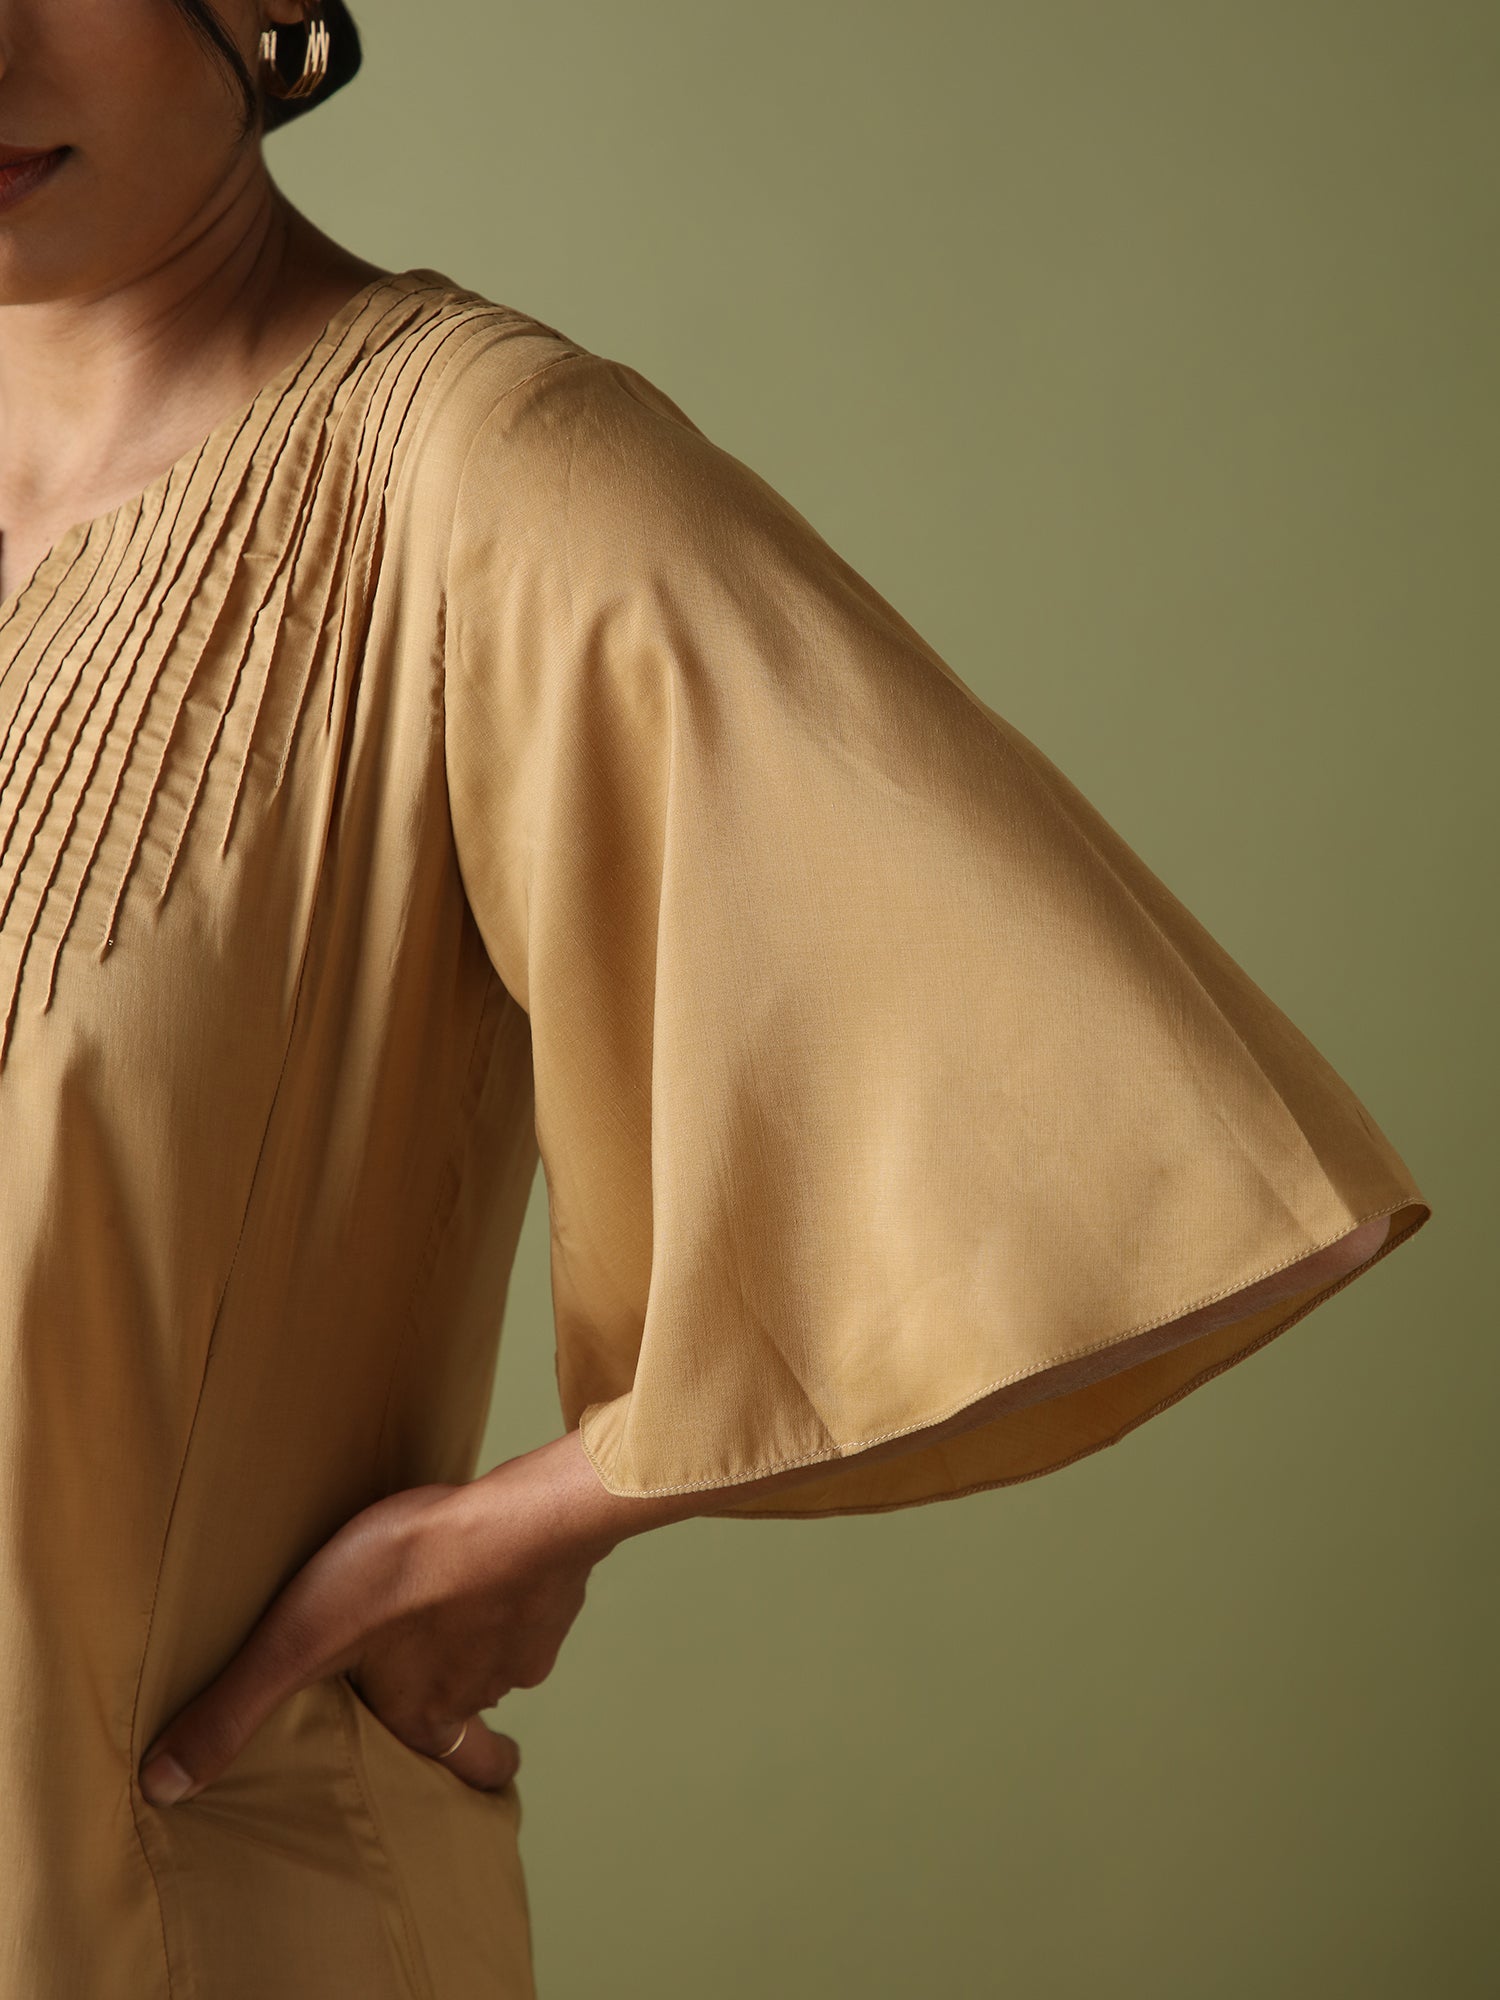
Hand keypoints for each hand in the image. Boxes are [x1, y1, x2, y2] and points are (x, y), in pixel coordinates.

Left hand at [138, 1435, 619, 1805]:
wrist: (518, 1518)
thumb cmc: (408, 1574)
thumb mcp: (298, 1638)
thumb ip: (235, 1708)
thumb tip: (163, 1785)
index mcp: (426, 1715)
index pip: (466, 1767)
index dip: (471, 1773)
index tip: (473, 1773)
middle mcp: (483, 1688)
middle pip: (477, 1708)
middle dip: (462, 1696)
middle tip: (442, 1673)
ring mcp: (528, 1637)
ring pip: (502, 1648)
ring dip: (479, 1631)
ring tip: (451, 1596)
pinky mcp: (553, 1581)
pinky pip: (531, 1594)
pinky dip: (511, 1582)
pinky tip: (489, 1555)